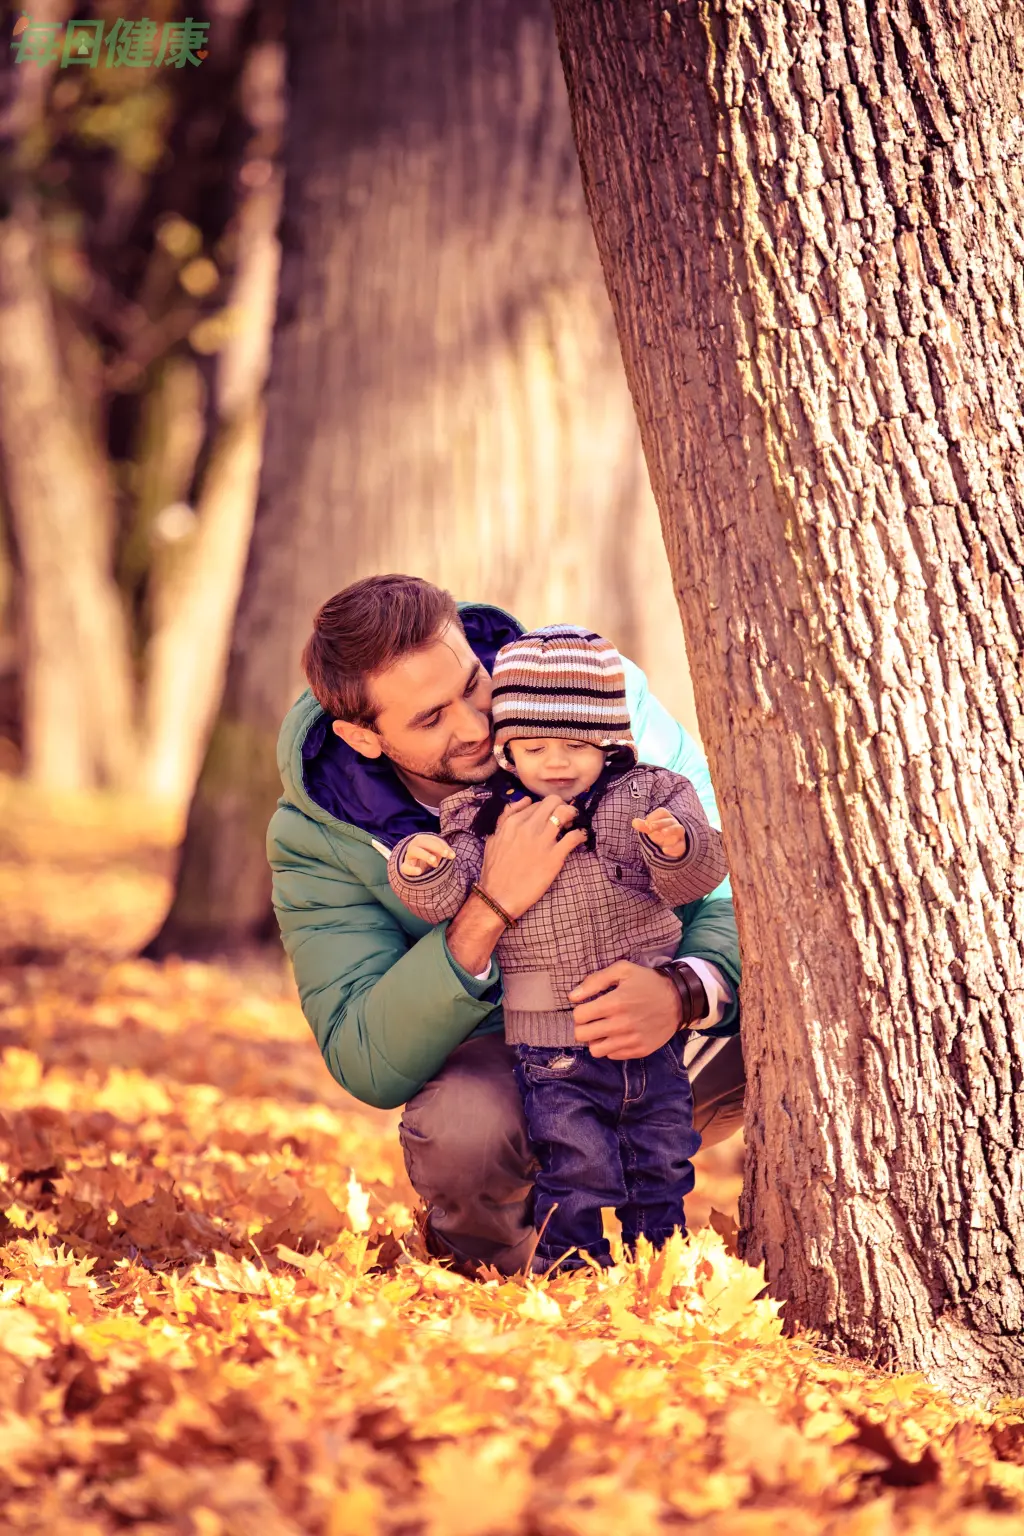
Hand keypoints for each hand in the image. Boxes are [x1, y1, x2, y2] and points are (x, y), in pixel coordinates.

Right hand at [400, 833, 454, 876]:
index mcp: (422, 840)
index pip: (434, 839)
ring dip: (425, 855)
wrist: (411, 865)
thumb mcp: (435, 853)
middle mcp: (414, 845)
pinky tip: (419, 872)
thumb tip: (451, 855)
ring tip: (434, 862)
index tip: (452, 855)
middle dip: (436, 847)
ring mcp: (408, 855)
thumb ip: (443, 852)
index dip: (443, 846)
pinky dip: (412, 870)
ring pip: (415, 851)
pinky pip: (406, 867)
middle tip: (445, 855)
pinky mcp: (404, 866)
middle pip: (424, 842)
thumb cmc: (427, 856)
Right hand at [476, 795, 587, 918]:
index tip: (550, 817)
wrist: (498, 897)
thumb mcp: (493, 839)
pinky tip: (581, 838)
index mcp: (513, 822)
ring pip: (566, 813)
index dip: (546, 809)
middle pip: (554, 802)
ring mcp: (542, 841)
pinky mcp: (555, 857)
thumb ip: (506, 817)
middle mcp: (528, 827)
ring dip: (573, 816)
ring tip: (573, 824)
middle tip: (564, 818)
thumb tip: (525, 800)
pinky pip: (575, 836)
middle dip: (562, 806)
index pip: (537, 803)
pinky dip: (581, 835)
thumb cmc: (494, 871)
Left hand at [568, 960, 681, 1058]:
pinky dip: (611, 1047)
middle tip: (592, 1020)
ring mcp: (630, 1040)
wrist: (678, 1000)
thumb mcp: (623, 970)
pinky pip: (612, 1056)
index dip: (580, 1010)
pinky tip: (618, 1035)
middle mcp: (620, 1025)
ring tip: (603, 1029)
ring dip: (595, 1039)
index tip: (588, 1007)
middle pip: (582, 1035)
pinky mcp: (639, 1051)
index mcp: (614, 1003)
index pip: (579, 1016)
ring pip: (595, 1050)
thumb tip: (573, 997)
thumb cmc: (648, 983)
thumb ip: (595, 981)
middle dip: (583, 1026)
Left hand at [632, 806, 688, 858]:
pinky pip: (680, 846)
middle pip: (670, 820)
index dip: (653, 816)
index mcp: (667, 818)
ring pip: (678, 829)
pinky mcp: (681, 846)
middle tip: (649, 827)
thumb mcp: (651, 829)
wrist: (674, 846)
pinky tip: (665, 850)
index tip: (646, 823)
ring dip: (670, 830)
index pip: (662, 812)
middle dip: (660, 823)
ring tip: (663, 832)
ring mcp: (679, 835)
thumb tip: (634, 821)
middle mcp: (675, 824)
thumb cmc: (660, 833)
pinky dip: (673, 848)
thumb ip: (643, 826)